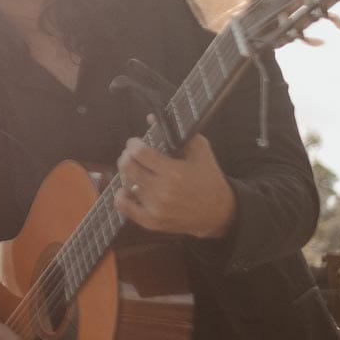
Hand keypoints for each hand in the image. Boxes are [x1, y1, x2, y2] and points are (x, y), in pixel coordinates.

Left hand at [115, 125, 236, 239]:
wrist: (218, 213)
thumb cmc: (209, 178)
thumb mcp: (200, 151)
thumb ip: (177, 132)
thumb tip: (151, 117)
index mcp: (174, 172)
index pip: (140, 153)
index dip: (133, 144)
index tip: (135, 142)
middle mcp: (162, 190)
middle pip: (129, 167)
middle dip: (127, 156)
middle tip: (131, 154)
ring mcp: (155, 208)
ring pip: (127, 184)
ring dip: (127, 174)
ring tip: (135, 170)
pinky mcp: (151, 221)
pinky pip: (124, 207)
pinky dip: (121, 196)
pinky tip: (126, 189)